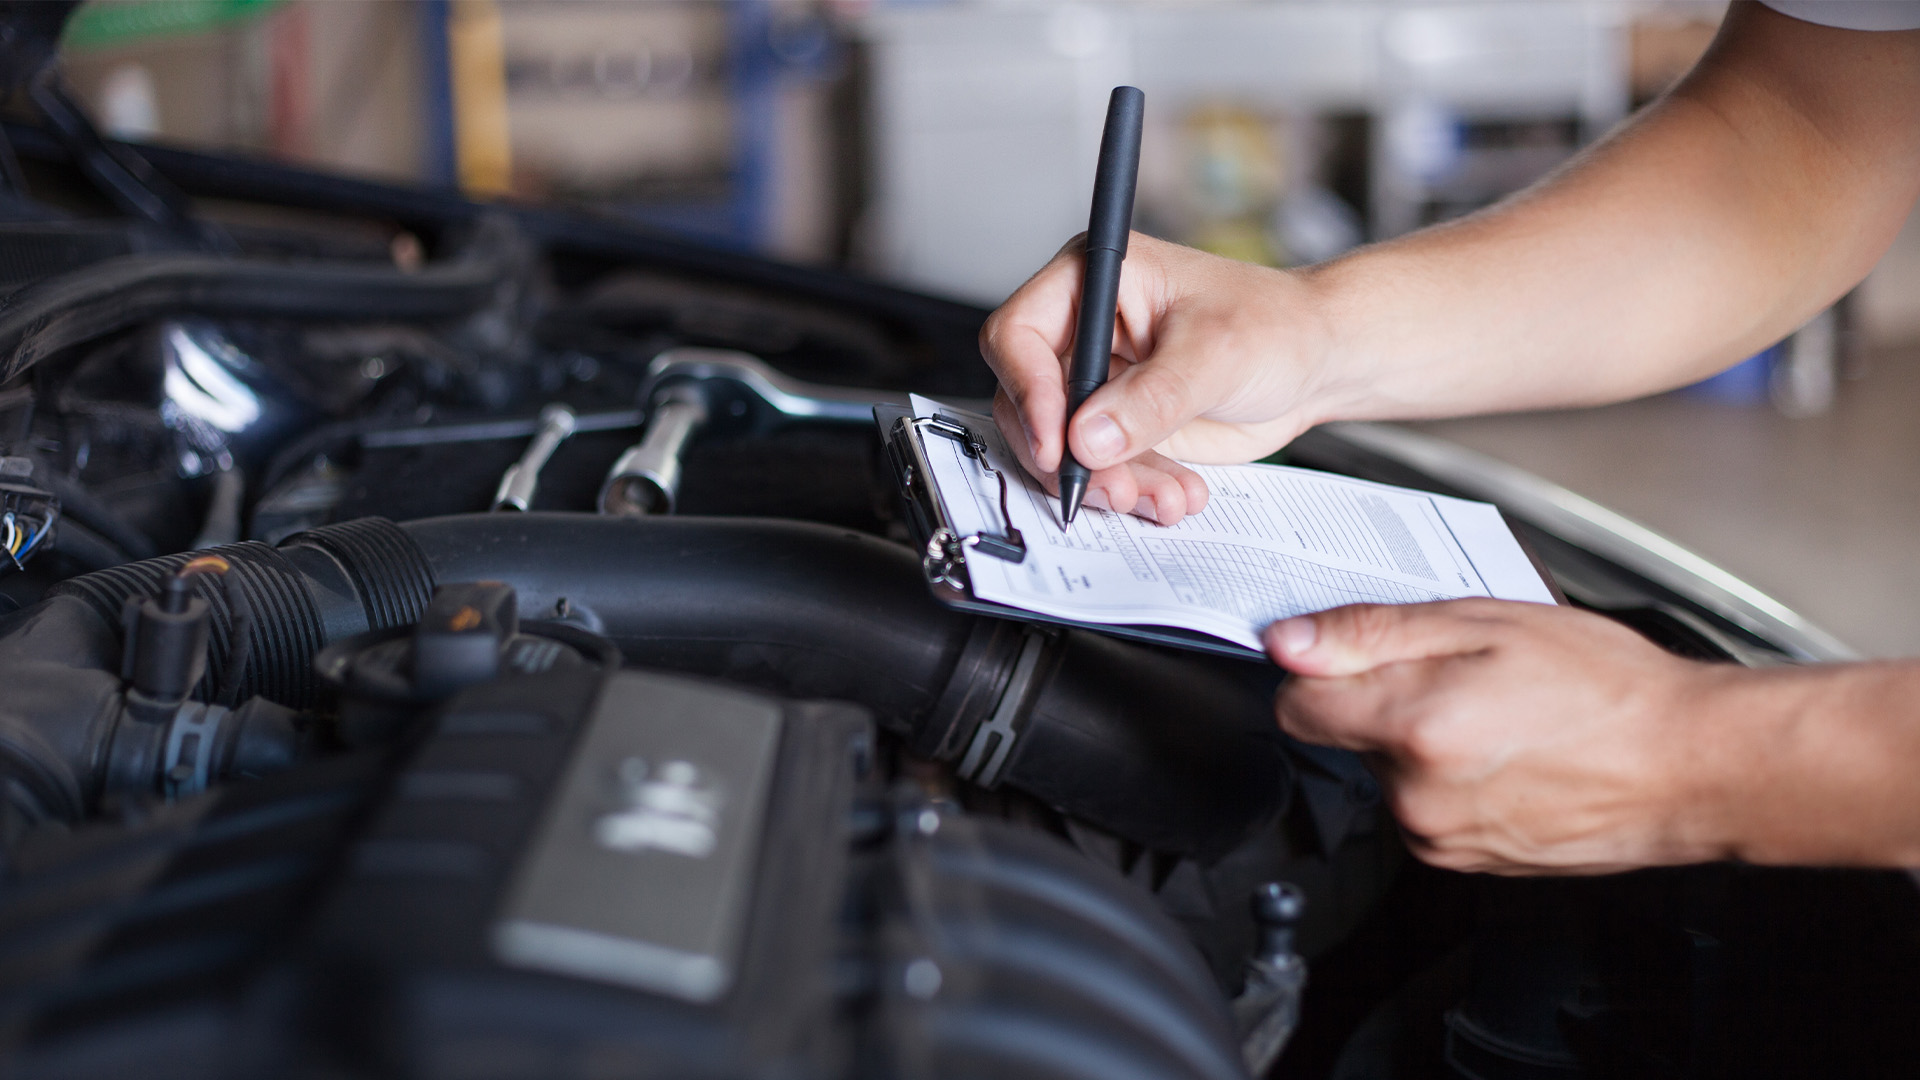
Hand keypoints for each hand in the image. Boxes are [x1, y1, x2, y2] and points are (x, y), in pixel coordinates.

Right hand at [981, 233, 1342, 524]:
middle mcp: (1085, 330)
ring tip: (1160, 498)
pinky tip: (1175, 494)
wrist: (1316, 364)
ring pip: (1062, 447)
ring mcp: (1099, 383)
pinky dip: (1133, 492)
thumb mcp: (1217, 353)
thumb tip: (1088, 436)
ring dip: (1105, 483)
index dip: (1028, 390)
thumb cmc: (1275, 325)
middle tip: (1108, 486)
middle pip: (1029, 401)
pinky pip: (1101, 470)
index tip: (1058, 443)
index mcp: (1093, 279)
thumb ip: (1153, 397)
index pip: (1019, 334)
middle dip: (1066, 455)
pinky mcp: (1119, 427)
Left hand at [1266, 598, 1736, 874]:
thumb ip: (1372, 632)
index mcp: (1414, 728)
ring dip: (1423, 741)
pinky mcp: (1468, 861)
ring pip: (1390, 774)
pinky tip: (1511, 752)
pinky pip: (1428, 808)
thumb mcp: (1485, 622)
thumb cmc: (1608, 689)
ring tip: (1500, 713)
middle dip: (1386, 700)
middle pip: (1348, 737)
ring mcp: (1442, 837)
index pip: (1296, 706)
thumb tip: (1289, 642)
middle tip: (1463, 673)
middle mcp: (1417, 796)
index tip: (1349, 653)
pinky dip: (1453, 779)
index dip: (1318, 670)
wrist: (1692, 765)